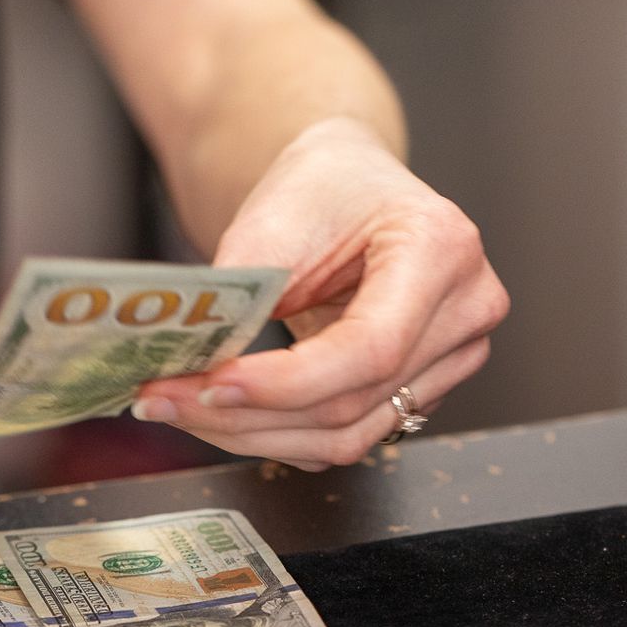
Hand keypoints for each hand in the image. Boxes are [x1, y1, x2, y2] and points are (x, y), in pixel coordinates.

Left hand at [131, 118, 508, 469]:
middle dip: (246, 414)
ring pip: (347, 436)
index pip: (368, 348)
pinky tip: (223, 415)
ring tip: (180, 408)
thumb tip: (191, 369)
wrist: (349, 190)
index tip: (210, 385)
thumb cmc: (321, 190)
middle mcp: (465, 309)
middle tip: (162, 400)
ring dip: (253, 435)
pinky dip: (276, 435)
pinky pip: (346, 436)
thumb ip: (241, 298)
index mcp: (440, 248)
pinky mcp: (422, 392)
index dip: (285, 383)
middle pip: (353, 404)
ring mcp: (453, 358)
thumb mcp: (271, 223)